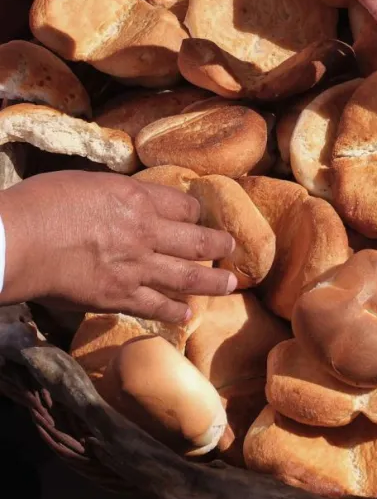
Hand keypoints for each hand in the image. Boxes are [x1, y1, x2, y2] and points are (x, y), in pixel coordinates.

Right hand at [0, 171, 236, 323]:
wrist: (16, 242)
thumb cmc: (39, 205)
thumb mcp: (86, 183)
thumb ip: (114, 194)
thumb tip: (122, 199)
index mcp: (137, 198)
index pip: (184, 205)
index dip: (196, 212)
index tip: (201, 217)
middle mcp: (146, 231)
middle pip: (198, 240)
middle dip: (220, 245)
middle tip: (232, 248)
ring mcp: (136, 266)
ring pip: (188, 276)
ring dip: (214, 282)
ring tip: (231, 284)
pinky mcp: (119, 296)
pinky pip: (156, 306)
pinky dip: (174, 312)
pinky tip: (187, 315)